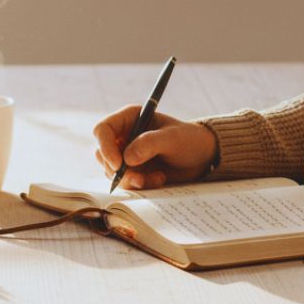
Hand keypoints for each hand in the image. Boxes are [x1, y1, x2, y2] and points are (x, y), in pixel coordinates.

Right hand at [93, 106, 217, 189]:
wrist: (201, 157)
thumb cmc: (188, 140)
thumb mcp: (172, 138)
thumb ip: (150, 144)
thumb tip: (127, 158)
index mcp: (130, 118)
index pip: (103, 130)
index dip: (105, 147)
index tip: (118, 165)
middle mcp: (124, 135)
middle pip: (102, 154)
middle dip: (118, 170)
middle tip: (139, 178)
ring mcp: (126, 154)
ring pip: (111, 171)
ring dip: (132, 179)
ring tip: (158, 177)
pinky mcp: (133, 170)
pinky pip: (125, 182)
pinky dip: (140, 185)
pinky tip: (159, 179)